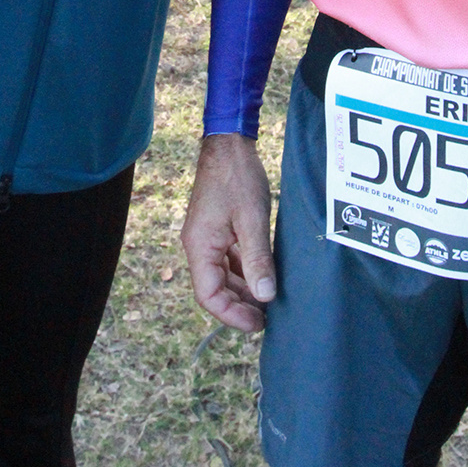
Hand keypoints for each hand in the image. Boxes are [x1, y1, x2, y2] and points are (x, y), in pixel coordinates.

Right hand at [181, 133, 274, 332]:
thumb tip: (265, 296)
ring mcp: (207, 237)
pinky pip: (228, 260)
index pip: (208, 295)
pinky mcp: (217, 230)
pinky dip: (244, 271)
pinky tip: (263, 276)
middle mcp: (199, 245)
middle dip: (240, 306)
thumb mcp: (252, 219)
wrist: (229, 143)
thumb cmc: (238, 177)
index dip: (231, 315)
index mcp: (200, 246)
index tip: (257, 323)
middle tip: (269, 317)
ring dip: (243, 290)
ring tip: (269, 301)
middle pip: (214, 288)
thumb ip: (258, 259)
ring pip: (222, 276)